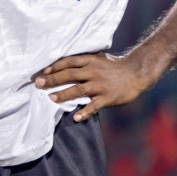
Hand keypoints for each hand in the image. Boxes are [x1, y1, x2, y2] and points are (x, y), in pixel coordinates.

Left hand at [35, 52, 152, 121]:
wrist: (137, 72)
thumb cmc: (114, 65)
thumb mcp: (98, 58)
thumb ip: (82, 60)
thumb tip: (61, 62)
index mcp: (90, 61)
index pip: (68, 62)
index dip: (55, 66)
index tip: (43, 71)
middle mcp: (94, 72)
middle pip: (70, 75)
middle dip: (53, 80)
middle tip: (38, 84)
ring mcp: (101, 85)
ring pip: (79, 90)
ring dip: (64, 94)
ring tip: (51, 98)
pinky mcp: (108, 98)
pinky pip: (94, 106)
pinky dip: (85, 112)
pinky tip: (76, 117)